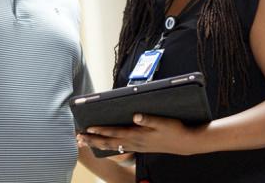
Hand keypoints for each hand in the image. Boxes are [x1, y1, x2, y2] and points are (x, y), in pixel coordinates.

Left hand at [77, 113, 201, 155]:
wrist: (184, 143)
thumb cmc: (174, 130)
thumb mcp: (163, 122)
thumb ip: (148, 119)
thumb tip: (135, 116)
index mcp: (138, 135)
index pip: (115, 133)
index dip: (101, 130)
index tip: (88, 128)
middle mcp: (135, 142)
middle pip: (109, 142)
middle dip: (93, 140)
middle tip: (79, 138)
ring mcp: (137, 146)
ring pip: (113, 146)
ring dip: (98, 144)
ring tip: (86, 142)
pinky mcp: (140, 147)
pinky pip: (119, 148)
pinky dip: (109, 146)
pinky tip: (104, 145)